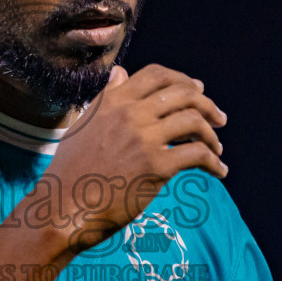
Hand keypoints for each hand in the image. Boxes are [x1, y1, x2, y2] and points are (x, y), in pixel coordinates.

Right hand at [38, 63, 226, 252]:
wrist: (63, 208)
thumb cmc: (71, 171)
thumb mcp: (83, 124)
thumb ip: (106, 97)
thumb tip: (120, 73)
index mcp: (113, 101)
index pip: (157, 75)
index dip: (183, 80)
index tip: (198, 91)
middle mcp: (131, 114)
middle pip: (183, 94)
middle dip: (207, 104)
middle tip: (218, 119)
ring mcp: (144, 139)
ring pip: (194, 121)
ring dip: (212, 134)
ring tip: (216, 148)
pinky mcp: (156, 167)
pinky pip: (198, 155)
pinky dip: (214, 162)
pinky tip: (218, 171)